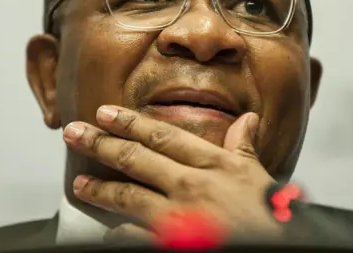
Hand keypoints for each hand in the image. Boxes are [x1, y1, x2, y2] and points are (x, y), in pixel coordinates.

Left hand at [62, 106, 280, 240]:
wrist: (279, 251)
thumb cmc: (270, 219)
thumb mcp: (261, 178)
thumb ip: (245, 148)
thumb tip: (248, 119)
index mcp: (214, 165)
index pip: (163, 135)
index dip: (130, 122)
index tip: (105, 113)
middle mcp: (192, 186)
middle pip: (137, 159)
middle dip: (101, 143)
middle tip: (73, 132)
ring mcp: (180, 218)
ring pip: (129, 197)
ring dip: (101, 189)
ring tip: (80, 184)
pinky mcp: (172, 243)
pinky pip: (135, 238)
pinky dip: (119, 234)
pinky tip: (108, 232)